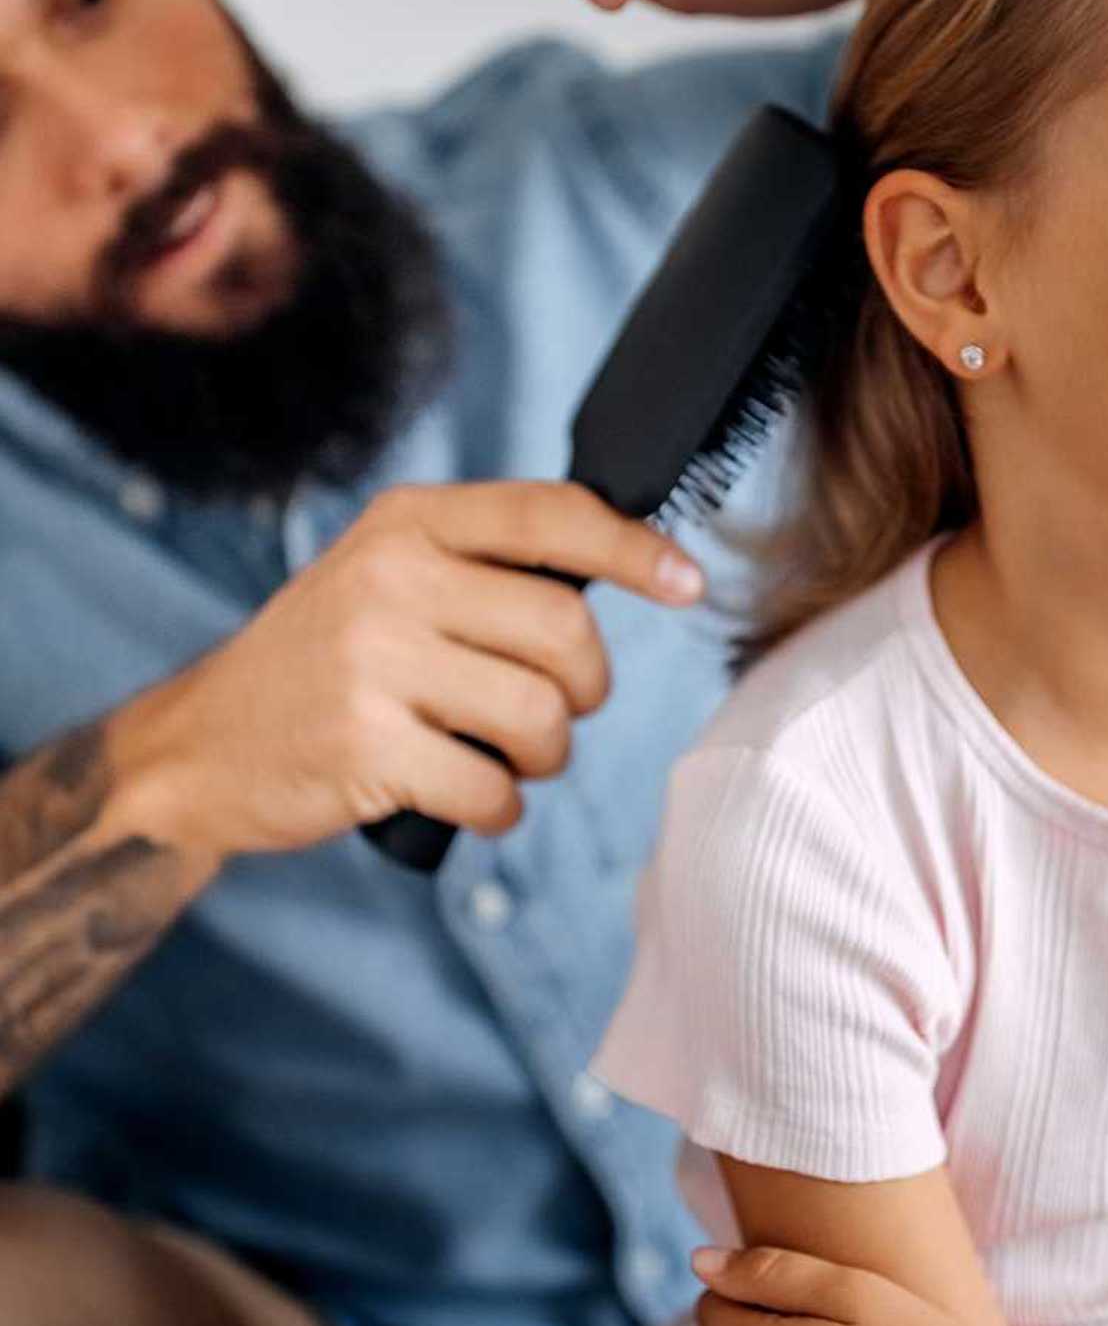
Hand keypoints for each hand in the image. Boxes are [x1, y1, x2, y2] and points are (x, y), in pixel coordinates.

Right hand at [106, 482, 702, 862]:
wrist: (202, 746)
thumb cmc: (326, 663)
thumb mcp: (387, 578)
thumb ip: (484, 565)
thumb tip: (632, 564)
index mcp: (407, 524)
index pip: (551, 515)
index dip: (635, 549)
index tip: (687, 581)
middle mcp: (390, 579)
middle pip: (567, 634)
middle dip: (585, 692)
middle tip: (553, 711)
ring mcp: (372, 662)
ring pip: (541, 719)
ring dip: (542, 758)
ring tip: (498, 756)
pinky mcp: (363, 747)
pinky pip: (494, 791)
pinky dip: (497, 809)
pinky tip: (462, 796)